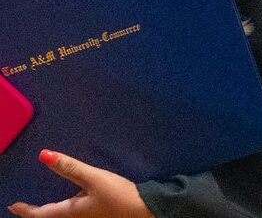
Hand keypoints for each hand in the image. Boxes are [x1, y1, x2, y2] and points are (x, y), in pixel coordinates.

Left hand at [9, 149, 150, 216]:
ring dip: (47, 214)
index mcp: (69, 213)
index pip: (39, 214)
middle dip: (35, 214)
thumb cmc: (116, 195)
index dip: (25, 210)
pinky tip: (68, 206)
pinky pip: (69, 217)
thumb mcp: (94, 178)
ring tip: (41, 208)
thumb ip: (70, 167)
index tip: (12, 205)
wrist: (142, 210)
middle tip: (23, 208)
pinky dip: (60, 214)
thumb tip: (43, 155)